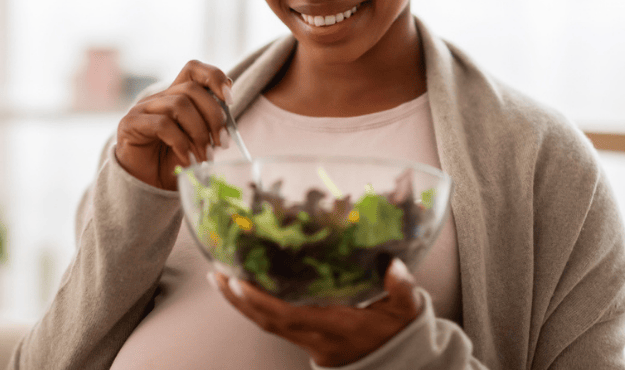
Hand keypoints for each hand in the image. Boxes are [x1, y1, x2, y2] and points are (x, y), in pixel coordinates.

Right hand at [116, 60, 231, 190]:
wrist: (146, 187)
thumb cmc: (173, 163)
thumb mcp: (198, 142)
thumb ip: (210, 125)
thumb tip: (228, 119)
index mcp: (177, 96)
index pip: (194, 69)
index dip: (214, 77)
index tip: (230, 100)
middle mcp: (159, 98)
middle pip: (191, 89)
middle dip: (213, 116)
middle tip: (222, 142)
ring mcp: (142, 109)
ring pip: (178, 105)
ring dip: (199, 133)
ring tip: (206, 156)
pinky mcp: (130, 124)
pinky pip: (162, 125)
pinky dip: (181, 144)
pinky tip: (189, 160)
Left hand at [209, 258, 422, 367]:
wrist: (395, 364)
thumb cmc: (397, 331)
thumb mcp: (406, 311)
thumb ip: (400, 288)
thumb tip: (394, 265)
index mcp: (336, 327)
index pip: (292, 316)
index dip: (264, 302)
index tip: (241, 283)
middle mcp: (316, 336)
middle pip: (269, 322)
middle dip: (240, 300)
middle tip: (219, 274)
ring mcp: (307, 340)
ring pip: (265, 324)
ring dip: (239, 303)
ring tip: (218, 277)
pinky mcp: (303, 338)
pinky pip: (270, 324)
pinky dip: (250, 307)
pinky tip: (237, 290)